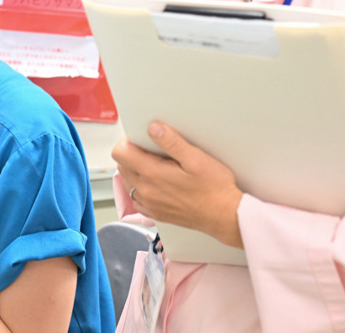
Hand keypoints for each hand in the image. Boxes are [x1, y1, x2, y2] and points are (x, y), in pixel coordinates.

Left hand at [112, 122, 244, 247]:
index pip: (120, 153)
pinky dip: (141, 189)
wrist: (224, 216)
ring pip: (128, 182)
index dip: (127, 141)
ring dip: (136, 171)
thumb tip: (153, 128)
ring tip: (157, 166)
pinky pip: (137, 199)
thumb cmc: (214, 188)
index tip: (141, 138)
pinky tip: (158, 184)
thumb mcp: (196, 158)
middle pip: (122, 166)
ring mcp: (149, 204)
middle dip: (132, 154)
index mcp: (153, 174)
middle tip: (153, 150)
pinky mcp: (155, 214)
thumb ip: (172, 142)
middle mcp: (146, 191)